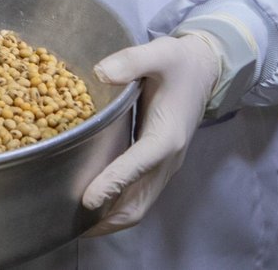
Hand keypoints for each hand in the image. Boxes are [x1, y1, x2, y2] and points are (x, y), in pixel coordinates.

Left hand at [80, 32, 221, 234]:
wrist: (205, 69)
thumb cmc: (179, 62)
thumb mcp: (159, 52)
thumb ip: (131, 61)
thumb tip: (101, 73)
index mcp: (168, 134)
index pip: (139, 165)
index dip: (114, 183)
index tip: (87, 200)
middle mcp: (169, 157)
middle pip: (140, 201)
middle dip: (108, 217)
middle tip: (72, 224)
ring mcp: (166, 164)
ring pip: (140, 204)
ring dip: (111, 218)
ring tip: (76, 224)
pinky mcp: (159, 163)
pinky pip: (140, 195)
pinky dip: (118, 207)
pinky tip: (93, 205)